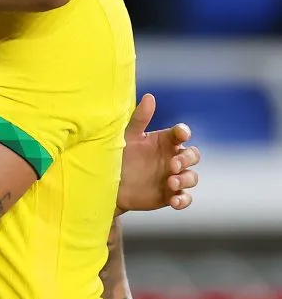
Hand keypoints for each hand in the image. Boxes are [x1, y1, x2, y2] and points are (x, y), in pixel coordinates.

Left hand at [117, 94, 199, 212]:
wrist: (107, 184)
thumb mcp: (127, 137)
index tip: (181, 134)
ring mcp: (172, 177)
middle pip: (193, 155)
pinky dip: (184, 200)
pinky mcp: (169, 196)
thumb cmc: (118, 156)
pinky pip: (185, 198)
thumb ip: (140, 119)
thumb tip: (150, 97)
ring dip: (186, 179)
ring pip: (192, 177)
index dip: (184, 132)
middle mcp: (172, 158)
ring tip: (171, 182)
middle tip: (172, 165)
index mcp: (164, 141)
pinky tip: (174, 201)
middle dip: (187, 159)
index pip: (181, 133)